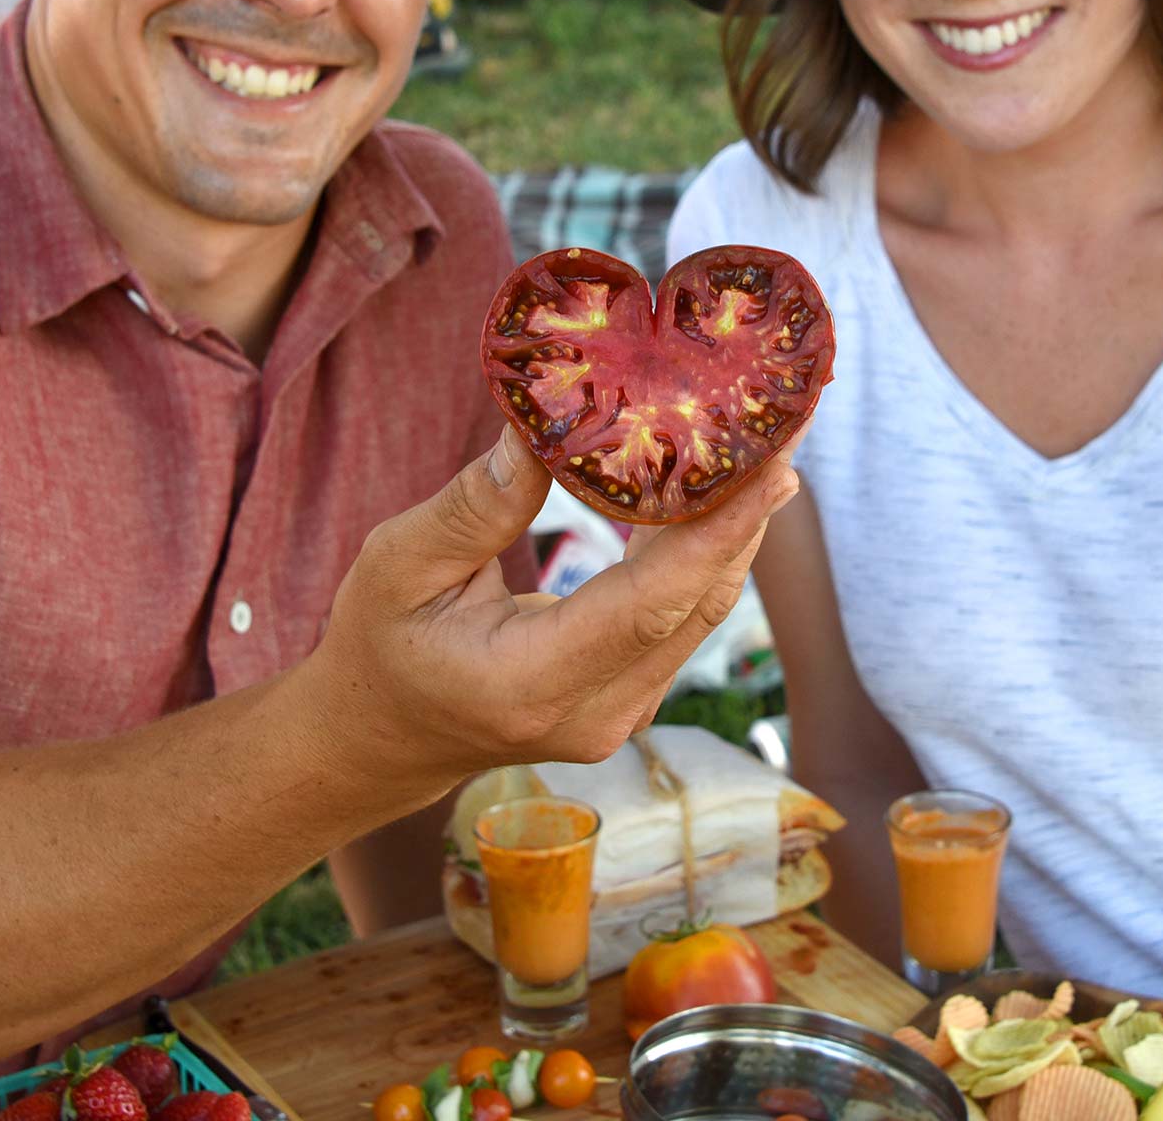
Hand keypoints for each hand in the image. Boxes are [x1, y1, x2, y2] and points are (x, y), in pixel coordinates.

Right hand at [308, 430, 799, 788]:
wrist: (378, 740)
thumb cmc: (378, 646)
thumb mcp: (397, 565)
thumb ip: (473, 508)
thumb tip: (538, 433)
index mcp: (532, 682)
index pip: (651, 605)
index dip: (720, 533)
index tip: (773, 466)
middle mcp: (595, 712)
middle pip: (696, 603)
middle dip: (749, 510)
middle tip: (784, 422)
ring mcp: (621, 715)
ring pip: (701, 609)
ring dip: (737, 525)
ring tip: (765, 438)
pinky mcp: (631, 698)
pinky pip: (685, 617)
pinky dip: (707, 550)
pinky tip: (722, 485)